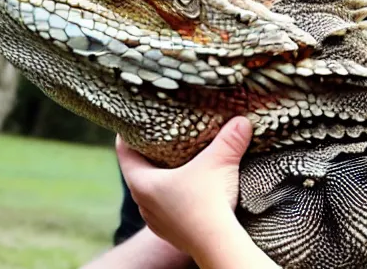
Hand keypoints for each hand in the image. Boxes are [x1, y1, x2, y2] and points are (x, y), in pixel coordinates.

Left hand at [116, 117, 252, 256]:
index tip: (135, 122)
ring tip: (174, 160)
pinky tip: (187, 188)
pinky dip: (172, 194)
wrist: (219, 246)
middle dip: (148, 153)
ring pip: (151, 191)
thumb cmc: (210, 202)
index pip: (124, 152)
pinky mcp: (171, 232)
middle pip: (137, 171)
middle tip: (160, 135)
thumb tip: (242, 120)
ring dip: (160, 176)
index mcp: (142, 184)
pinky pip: (164, 207)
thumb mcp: (219, 162)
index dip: (128, 134)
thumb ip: (229, 139)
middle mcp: (143, 203)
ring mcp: (156, 220)